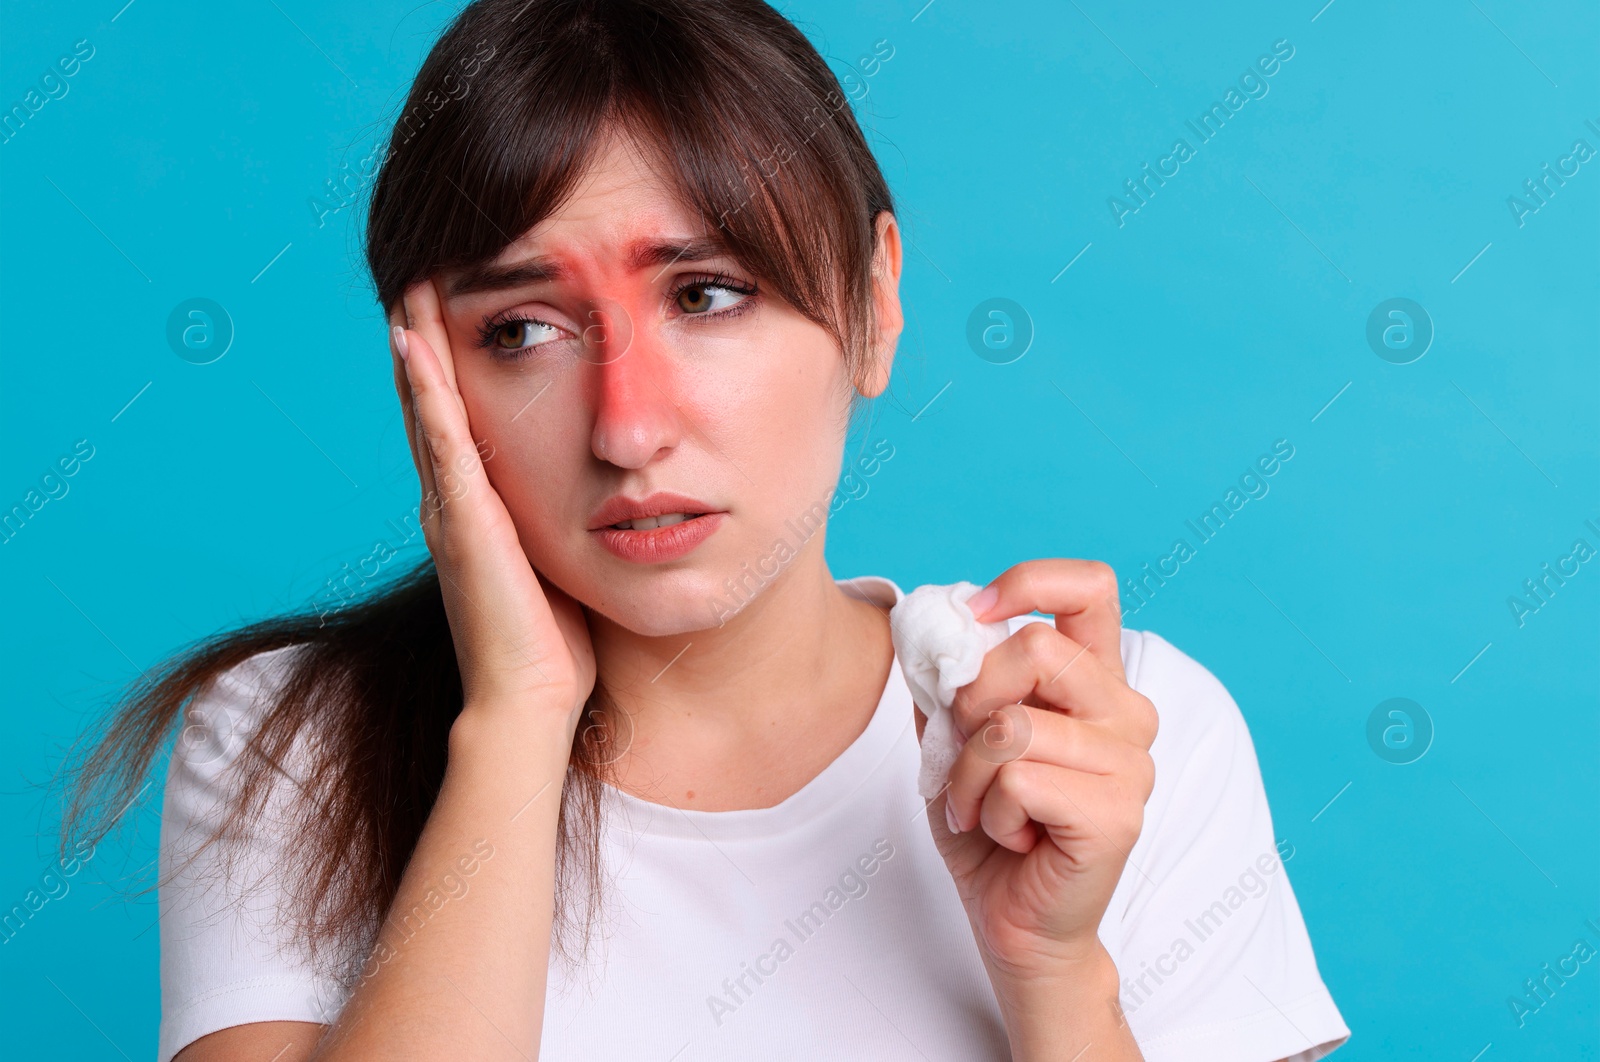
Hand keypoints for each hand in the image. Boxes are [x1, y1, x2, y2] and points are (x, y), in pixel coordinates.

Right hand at [389, 279, 595, 724]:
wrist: (530, 703)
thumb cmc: (553, 646)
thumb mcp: (561, 563)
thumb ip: (563, 525)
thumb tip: (604, 496)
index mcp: (477, 510)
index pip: (461, 420)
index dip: (453, 365)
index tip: (459, 306)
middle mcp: (453, 502)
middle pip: (433, 402)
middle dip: (427, 337)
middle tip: (417, 270)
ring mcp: (451, 510)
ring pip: (427, 409)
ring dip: (417, 344)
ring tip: (408, 282)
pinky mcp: (463, 522)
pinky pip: (442, 443)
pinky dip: (426, 391)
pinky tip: (416, 343)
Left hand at [933, 558, 1157, 984]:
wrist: (1015, 923)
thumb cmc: (988, 826)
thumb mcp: (955, 738)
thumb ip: (949, 680)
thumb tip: (925, 625)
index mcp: (1095, 679)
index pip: (1089, 586)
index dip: (1026, 583)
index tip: (973, 616)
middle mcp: (1126, 711)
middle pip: (1035, 647)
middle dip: (970, 698)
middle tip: (962, 751)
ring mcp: (1131, 762)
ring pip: (1012, 724)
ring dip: (968, 773)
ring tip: (981, 807)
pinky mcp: (1117, 812)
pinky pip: (1018, 779)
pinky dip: (988, 810)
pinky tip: (1010, 835)